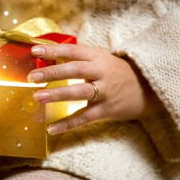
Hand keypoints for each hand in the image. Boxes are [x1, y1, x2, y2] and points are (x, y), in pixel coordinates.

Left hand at [27, 44, 162, 134]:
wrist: (148, 89)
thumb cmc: (117, 73)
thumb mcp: (101, 59)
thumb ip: (79, 58)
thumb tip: (48, 56)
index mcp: (98, 57)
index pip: (73, 51)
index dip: (53, 50)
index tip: (34, 50)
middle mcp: (101, 72)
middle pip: (74, 70)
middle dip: (52, 72)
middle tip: (32, 76)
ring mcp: (105, 91)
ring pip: (79, 92)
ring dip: (57, 94)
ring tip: (38, 96)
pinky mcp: (106, 110)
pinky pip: (84, 118)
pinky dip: (67, 124)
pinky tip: (51, 128)